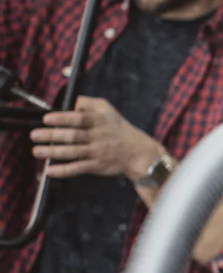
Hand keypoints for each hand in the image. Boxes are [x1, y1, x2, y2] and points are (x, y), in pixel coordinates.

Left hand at [30, 96, 162, 179]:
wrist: (137, 152)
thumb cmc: (118, 128)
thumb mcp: (107, 109)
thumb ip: (88, 103)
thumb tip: (70, 101)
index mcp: (100, 121)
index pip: (80, 119)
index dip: (63, 119)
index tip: (47, 119)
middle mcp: (98, 136)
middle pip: (74, 136)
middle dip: (52, 136)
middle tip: (35, 135)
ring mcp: (98, 152)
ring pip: (73, 152)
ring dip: (53, 152)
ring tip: (37, 151)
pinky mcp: (97, 166)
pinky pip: (78, 168)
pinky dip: (64, 171)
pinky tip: (50, 170)